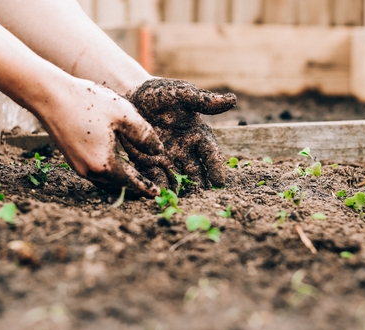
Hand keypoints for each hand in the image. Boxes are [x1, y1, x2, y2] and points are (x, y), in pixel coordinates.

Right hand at [38, 78, 163, 197]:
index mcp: (104, 164)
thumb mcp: (124, 114)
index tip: (157, 194)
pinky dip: (109, 174)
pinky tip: (117, 165)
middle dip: (135, 187)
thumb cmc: (87, 102)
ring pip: (106, 181)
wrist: (50, 96)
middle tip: (150, 188)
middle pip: (118, 186)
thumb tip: (158, 151)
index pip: (131, 182)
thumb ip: (144, 135)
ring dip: (121, 182)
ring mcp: (78, 167)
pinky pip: (96, 174)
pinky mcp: (72, 159)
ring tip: (136, 178)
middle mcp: (89, 171)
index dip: (146, 187)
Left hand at [122, 78, 236, 189]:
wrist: (132, 95)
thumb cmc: (161, 93)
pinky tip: (161, 195)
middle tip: (203, 199)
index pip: (210, 153)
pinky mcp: (149, 162)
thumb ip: (203, 101)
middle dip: (200, 185)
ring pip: (178, 178)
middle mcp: (185, 150)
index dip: (215, 167)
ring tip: (183, 201)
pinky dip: (159, 186)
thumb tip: (232, 100)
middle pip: (196, 171)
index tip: (219, 182)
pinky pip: (156, 177)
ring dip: (181, 189)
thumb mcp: (182, 94)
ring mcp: (168, 158)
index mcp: (197, 134)